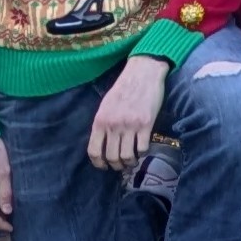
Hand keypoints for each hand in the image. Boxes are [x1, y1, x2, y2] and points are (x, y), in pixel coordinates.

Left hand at [86, 54, 170, 169]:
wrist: (143, 73)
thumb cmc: (124, 88)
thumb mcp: (106, 105)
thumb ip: (103, 123)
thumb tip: (102, 142)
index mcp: (100, 121)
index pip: (94, 151)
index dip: (98, 163)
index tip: (104, 166)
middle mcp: (113, 125)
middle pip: (112, 157)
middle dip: (117, 166)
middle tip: (121, 166)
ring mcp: (130, 125)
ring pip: (127, 156)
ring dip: (130, 162)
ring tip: (133, 161)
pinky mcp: (146, 124)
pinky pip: (143, 148)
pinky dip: (143, 153)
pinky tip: (143, 150)